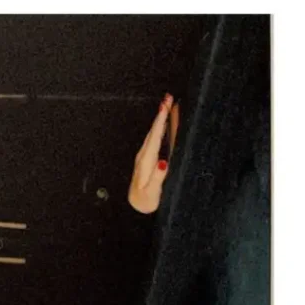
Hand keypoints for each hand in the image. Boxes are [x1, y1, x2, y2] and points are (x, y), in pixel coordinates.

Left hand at [127, 93, 179, 213]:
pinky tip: (163, 123)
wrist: (135, 207)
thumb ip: (158, 178)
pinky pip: (153, 139)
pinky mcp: (146, 159)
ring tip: (167, 104)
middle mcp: (144, 156)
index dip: (160, 121)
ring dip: (160, 118)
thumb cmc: (146, 201)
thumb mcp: (152, 192)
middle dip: (160, 114)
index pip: (154, 137)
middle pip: (153, 131)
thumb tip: (164, 163)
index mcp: (146, 161)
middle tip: (168, 97)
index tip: (165, 106)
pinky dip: (159, 128)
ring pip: (153, 133)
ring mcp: (144, 156)